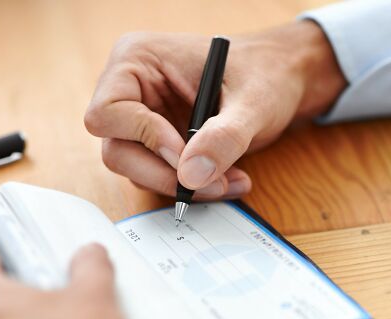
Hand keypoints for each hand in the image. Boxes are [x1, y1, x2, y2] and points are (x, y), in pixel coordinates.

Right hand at [84, 21, 345, 198]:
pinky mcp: (159, 145)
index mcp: (137, 61)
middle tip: (211, 184)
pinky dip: (191, 186)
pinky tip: (224, 179)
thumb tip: (191, 176)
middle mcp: (131, 91)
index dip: (144, 139)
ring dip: (183, 185)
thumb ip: (224, 137)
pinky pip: (160, 177)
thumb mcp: (253, 102)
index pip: (107, 114)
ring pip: (138, 171)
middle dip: (165, 174)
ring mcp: (143, 120)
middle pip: (117, 151)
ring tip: (229, 180)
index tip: (185, 156)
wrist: (283, 80)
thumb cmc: (266, 73)